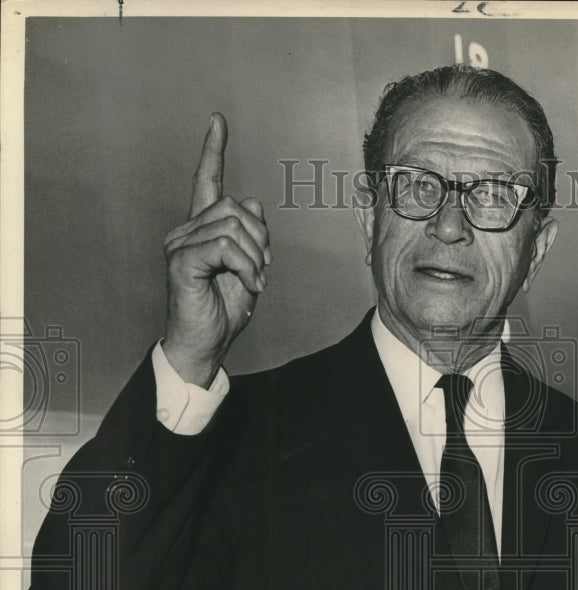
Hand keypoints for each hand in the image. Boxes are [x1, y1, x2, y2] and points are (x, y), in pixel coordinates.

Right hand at [161, 113, 271, 386]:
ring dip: (256, 258)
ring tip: (253, 282)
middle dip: (262, 239)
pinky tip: (250, 285)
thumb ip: (251, 236)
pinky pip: (225, 246)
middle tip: (262, 271)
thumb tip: (252, 202)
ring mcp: (180, 243)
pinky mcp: (181, 260)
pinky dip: (246, 266)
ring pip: (234, 227)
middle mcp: (186, 230)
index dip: (213, 151)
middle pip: (237, 207)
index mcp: (202, 229)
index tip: (218, 121)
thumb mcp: (249, 268)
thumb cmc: (223, 310)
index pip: (207, 181)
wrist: (205, 344)